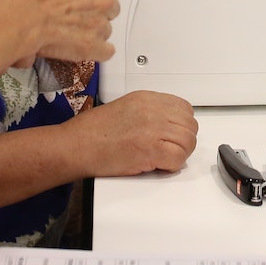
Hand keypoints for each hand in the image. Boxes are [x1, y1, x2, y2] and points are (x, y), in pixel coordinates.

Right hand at [15, 0, 117, 63]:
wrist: (24, 16)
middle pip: (109, 8)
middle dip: (95, 13)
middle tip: (75, 18)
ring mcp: (102, 22)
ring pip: (105, 30)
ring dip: (92, 32)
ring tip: (71, 34)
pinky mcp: (96, 45)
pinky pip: (106, 51)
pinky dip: (96, 52)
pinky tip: (81, 48)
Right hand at [67, 91, 197, 176]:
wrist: (76, 145)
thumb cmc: (92, 131)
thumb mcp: (125, 107)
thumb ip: (149, 112)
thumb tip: (167, 124)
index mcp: (147, 98)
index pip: (184, 108)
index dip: (182, 125)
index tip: (174, 134)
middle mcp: (153, 110)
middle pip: (189, 125)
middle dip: (184, 140)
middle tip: (171, 150)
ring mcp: (153, 128)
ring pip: (187, 141)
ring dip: (180, 153)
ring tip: (165, 158)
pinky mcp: (150, 149)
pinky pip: (178, 158)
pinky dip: (173, 166)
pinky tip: (160, 166)